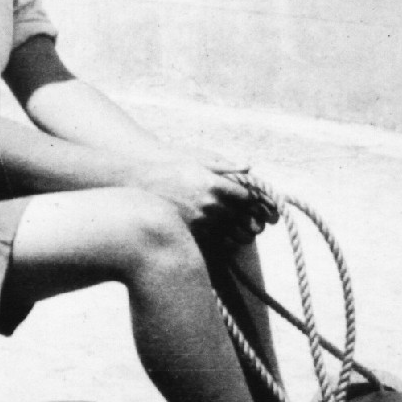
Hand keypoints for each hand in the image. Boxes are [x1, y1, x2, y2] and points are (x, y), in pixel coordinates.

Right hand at [147, 161, 268, 237]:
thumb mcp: (200, 159)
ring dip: (241, 235)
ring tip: (245, 234)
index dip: (258, 204)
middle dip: (253, 222)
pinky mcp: (187, 231)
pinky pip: (212, 241)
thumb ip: (226, 166)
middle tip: (260, 225)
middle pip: (242, 218)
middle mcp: (209, 204)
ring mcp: (198, 220)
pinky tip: (225, 239)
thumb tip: (248, 167)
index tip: (261, 207)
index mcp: (215, 184)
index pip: (247, 198)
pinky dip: (223, 242)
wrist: (140, 178)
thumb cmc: (171, 164)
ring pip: (229, 234)